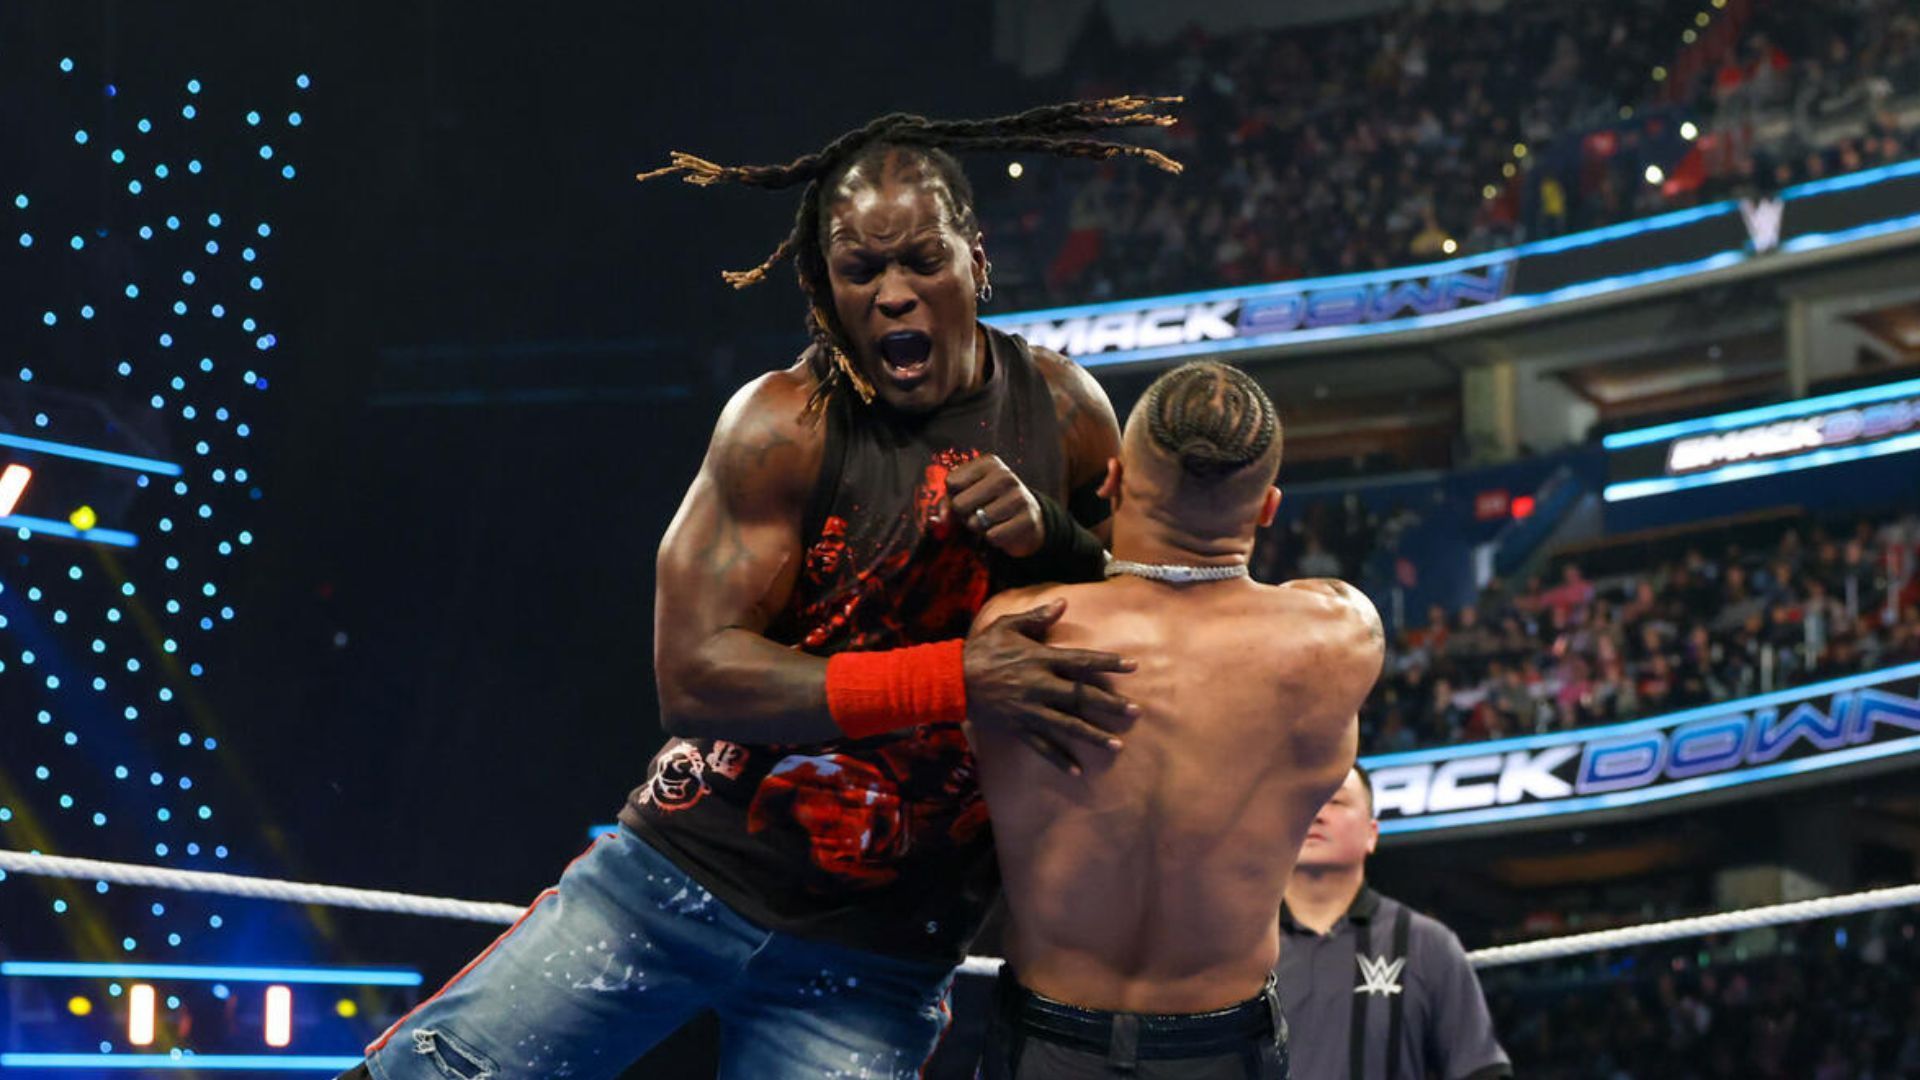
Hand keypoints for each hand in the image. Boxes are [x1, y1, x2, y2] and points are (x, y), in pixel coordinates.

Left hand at [945, 454, 1044, 557]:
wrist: (1029, 518)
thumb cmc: (991, 503)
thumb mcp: (969, 494)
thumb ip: (948, 503)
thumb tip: (941, 520)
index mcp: (988, 463)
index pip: (951, 482)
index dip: (954, 496)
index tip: (969, 497)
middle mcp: (1004, 476)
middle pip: (959, 503)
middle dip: (964, 515)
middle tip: (979, 512)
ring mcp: (1018, 497)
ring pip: (975, 523)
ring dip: (979, 528)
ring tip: (992, 520)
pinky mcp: (1027, 520)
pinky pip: (992, 536)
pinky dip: (993, 538)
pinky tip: (1003, 529)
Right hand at [964, 599, 1137, 774]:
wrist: (952, 679)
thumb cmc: (982, 649)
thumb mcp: (1007, 625)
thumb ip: (1037, 617)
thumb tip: (1064, 603)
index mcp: (1041, 659)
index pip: (1082, 662)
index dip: (1109, 663)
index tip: (1132, 666)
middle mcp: (1040, 686)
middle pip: (1082, 697)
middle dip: (1110, 705)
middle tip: (1136, 712)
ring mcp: (1030, 709)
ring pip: (1068, 725)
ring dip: (1093, 736)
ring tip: (1117, 745)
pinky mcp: (1019, 726)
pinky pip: (1042, 746)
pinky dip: (1059, 759)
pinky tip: (1077, 771)